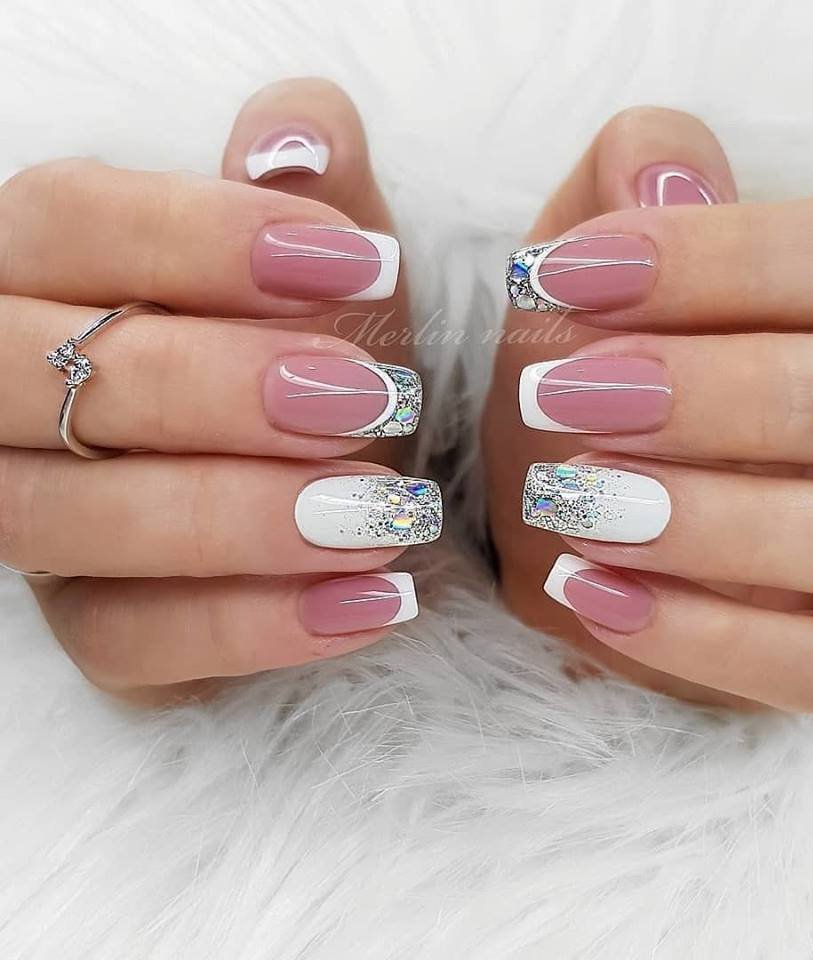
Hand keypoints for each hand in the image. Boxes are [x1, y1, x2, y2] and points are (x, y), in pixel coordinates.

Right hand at [0, 80, 439, 701]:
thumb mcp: (343, 267)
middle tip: (368, 399)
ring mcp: (38, 514)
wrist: (353, 477)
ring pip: (67, 520)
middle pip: (43, 376)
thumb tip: (293, 139)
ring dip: (237, 520)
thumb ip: (320, 190)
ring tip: (384, 514)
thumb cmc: (334, 354)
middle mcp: (12, 394)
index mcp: (55, 271)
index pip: (71, 223)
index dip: (206, 240)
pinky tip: (370, 601)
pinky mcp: (91, 622)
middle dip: (213, 389)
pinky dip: (253, 627)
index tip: (359, 266)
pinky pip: (124, 642)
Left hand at [483, 107, 812, 711]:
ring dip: (727, 524)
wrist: (551, 491)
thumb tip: (668, 182)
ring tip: (580, 501)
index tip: (569, 277)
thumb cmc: (578, 366)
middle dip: (727, 394)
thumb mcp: (581, 261)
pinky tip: (588, 588)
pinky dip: (705, 637)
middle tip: (570, 395)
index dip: (727, 257)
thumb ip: (624, 187)